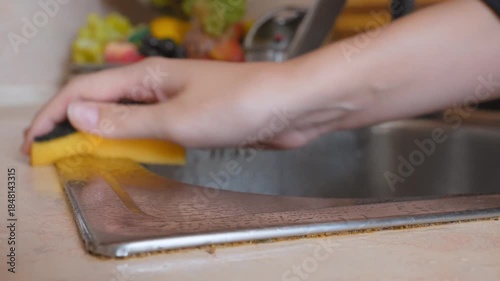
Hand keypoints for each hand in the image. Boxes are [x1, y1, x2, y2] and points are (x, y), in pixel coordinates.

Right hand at [22, 58, 342, 154]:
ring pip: (128, 115)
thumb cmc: (238, 105)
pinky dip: (134, 140)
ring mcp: (177, 101)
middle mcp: (159, 85)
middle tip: (51, 151)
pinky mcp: (195, 118)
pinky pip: (154, 128)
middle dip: (74, 123)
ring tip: (80, 155)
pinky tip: (129, 153)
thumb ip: (126, 120)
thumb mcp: (175, 118)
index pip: (87, 90)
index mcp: (149, 76)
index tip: (34, 140)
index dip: (56, 114)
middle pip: (104, 101)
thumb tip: (76, 112)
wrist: (291, 107)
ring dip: (102, 133)